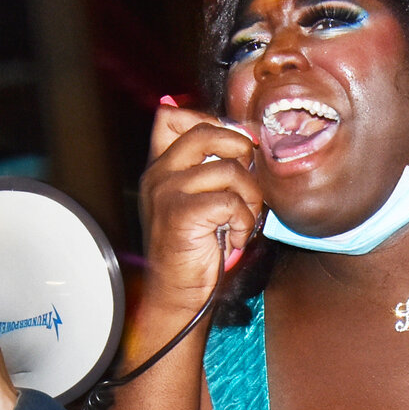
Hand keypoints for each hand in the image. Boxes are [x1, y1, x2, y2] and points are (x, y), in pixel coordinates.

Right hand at [139, 110, 259, 317]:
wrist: (177, 293)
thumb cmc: (195, 249)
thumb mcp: (199, 200)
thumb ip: (210, 168)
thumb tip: (242, 134)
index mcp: (160, 166)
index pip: (170, 116)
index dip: (210, 121)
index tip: (234, 148)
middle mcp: (158, 173)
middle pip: (206, 131)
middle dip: (240, 150)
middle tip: (247, 181)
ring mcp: (166, 191)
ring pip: (229, 169)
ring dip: (250, 197)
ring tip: (243, 219)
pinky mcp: (181, 213)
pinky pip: (231, 201)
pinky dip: (244, 221)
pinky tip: (237, 237)